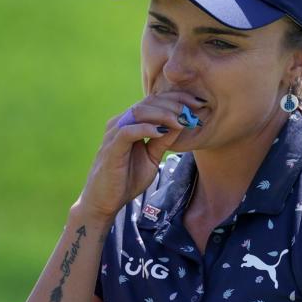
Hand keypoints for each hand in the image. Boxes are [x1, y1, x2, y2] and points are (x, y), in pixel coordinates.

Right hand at [76, 91, 205, 220]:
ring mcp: (114, 134)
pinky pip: (128, 132)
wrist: (104, 202)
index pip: (153, 102)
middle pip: (148, 102)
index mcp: (129, 123)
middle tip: (193, 110)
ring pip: (138, 112)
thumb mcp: (151, 158)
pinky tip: (162, 132)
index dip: (176, 99)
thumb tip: (182, 123)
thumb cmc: (126, 180)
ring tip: (181, 121)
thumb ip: (163, 141)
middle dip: (174, 104)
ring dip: (163, 114)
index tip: (198, 104)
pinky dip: (146, 129)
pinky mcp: (111, 148)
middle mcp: (120, 123)